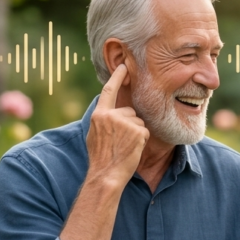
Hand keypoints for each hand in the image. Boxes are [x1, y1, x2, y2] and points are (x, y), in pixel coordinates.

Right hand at [86, 64, 148, 188]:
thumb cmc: (101, 158)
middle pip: (129, 111)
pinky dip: (142, 141)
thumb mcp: (95, 134)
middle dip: (129, 124)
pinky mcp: (137, 131)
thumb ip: (102, 120)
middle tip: (120, 142)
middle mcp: (111, 116)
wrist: (106, 174)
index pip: (109, 91)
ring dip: (136, 133)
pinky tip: (132, 149)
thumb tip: (109, 111)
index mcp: (99, 115)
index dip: (117, 78)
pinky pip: (144, 131)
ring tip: (124, 146)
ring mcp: (125, 123)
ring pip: (138, 122)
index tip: (123, 65)